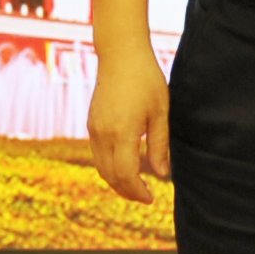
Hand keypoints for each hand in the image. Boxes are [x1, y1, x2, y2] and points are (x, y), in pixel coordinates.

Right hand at [86, 45, 172, 202]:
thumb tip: (163, 174)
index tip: (151, 198)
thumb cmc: (146, 80)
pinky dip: (109, 167)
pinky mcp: (92, 124)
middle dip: (127, 191)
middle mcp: (103, 134)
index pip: (126, 175)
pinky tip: (125, 166)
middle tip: (145, 197)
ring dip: (116, 181)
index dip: (137, 191)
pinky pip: (97, 154)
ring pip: (101, 167)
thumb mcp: (160, 112)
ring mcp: (94, 129)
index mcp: (122, 132)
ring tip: (135, 186)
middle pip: (110, 176)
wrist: (121, 55)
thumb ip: (160, 145)